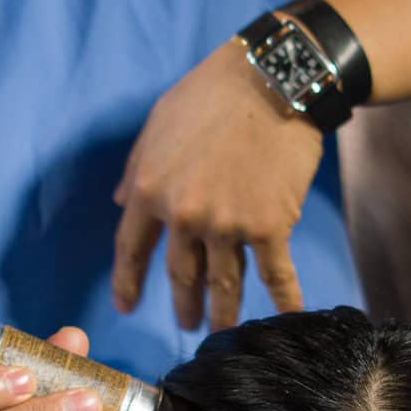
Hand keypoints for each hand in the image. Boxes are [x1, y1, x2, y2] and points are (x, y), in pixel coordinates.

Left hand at [111, 41, 323, 328]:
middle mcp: (184, 215)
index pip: (132, 249)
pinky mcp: (269, 225)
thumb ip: (137, 166)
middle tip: (187, 324)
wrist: (272, 81)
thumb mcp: (157, 123)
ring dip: (223, 312)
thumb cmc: (211, 93)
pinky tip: (290, 317)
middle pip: (180, 275)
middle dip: (183, 304)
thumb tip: (120, 200)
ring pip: (223, 284)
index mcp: (151, 190)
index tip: (126, 307)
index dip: (128, 281)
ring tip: (223, 329)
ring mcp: (227, 224)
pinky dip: (284, 298)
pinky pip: (275, 274)